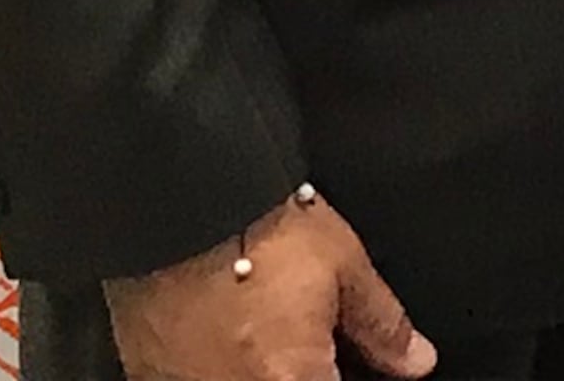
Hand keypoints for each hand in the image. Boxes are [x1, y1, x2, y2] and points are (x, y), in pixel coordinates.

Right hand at [103, 189, 434, 380]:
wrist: (178, 200)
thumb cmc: (257, 229)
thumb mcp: (344, 266)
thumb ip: (382, 325)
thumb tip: (414, 362)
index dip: (340, 372)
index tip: (340, 357)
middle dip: (303, 369)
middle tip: (296, 333)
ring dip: (258, 366)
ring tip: (261, 327)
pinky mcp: (148, 374)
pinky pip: (197, 378)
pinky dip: (216, 365)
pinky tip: (225, 334)